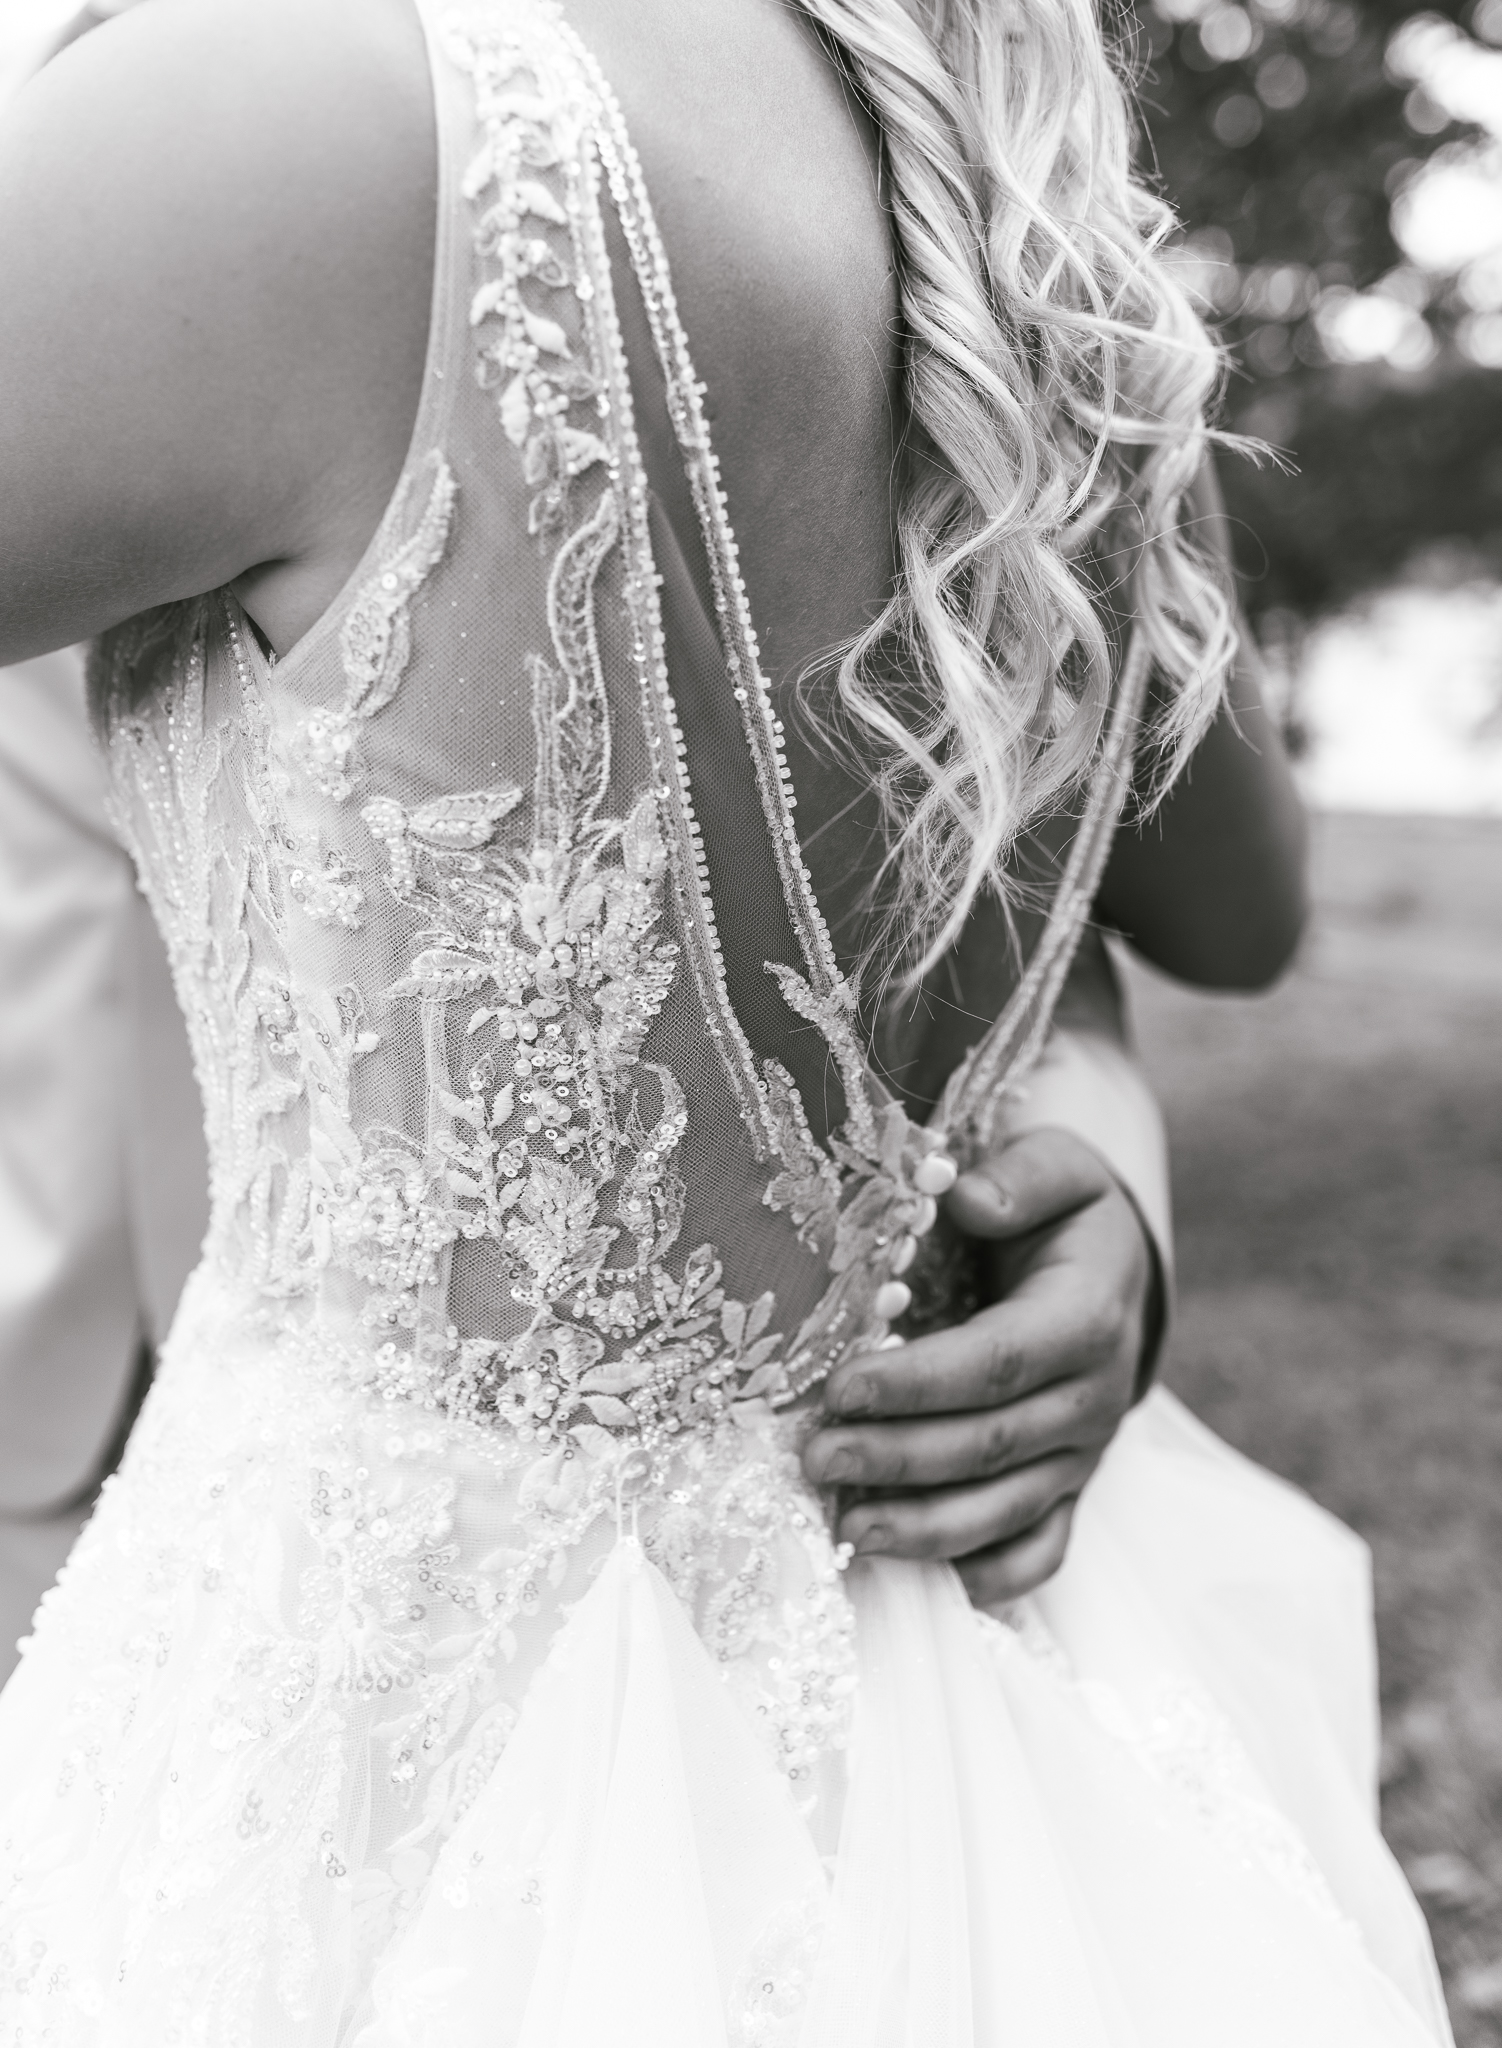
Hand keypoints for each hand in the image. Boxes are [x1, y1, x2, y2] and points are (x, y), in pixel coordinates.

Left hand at [801, 1127, 1157, 1610]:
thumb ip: (1021, 1178)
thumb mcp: (1059, 1169)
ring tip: (845, 1531)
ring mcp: (1084, 1454)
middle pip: (990, 1443)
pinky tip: (918, 1576)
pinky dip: (986, 1575)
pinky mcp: (1070, 1488)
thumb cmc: (1065, 1215)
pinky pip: (1039, 1549)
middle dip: (897, 1459)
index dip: (919, 1383)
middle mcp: (1093, 1398)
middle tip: (816, 1457)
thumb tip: (965, 1198)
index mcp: (1087, 1317)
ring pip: (1007, 1509)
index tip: (840, 1387)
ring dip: (925, 1529)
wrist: (1116, 1267)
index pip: (997, 1362)